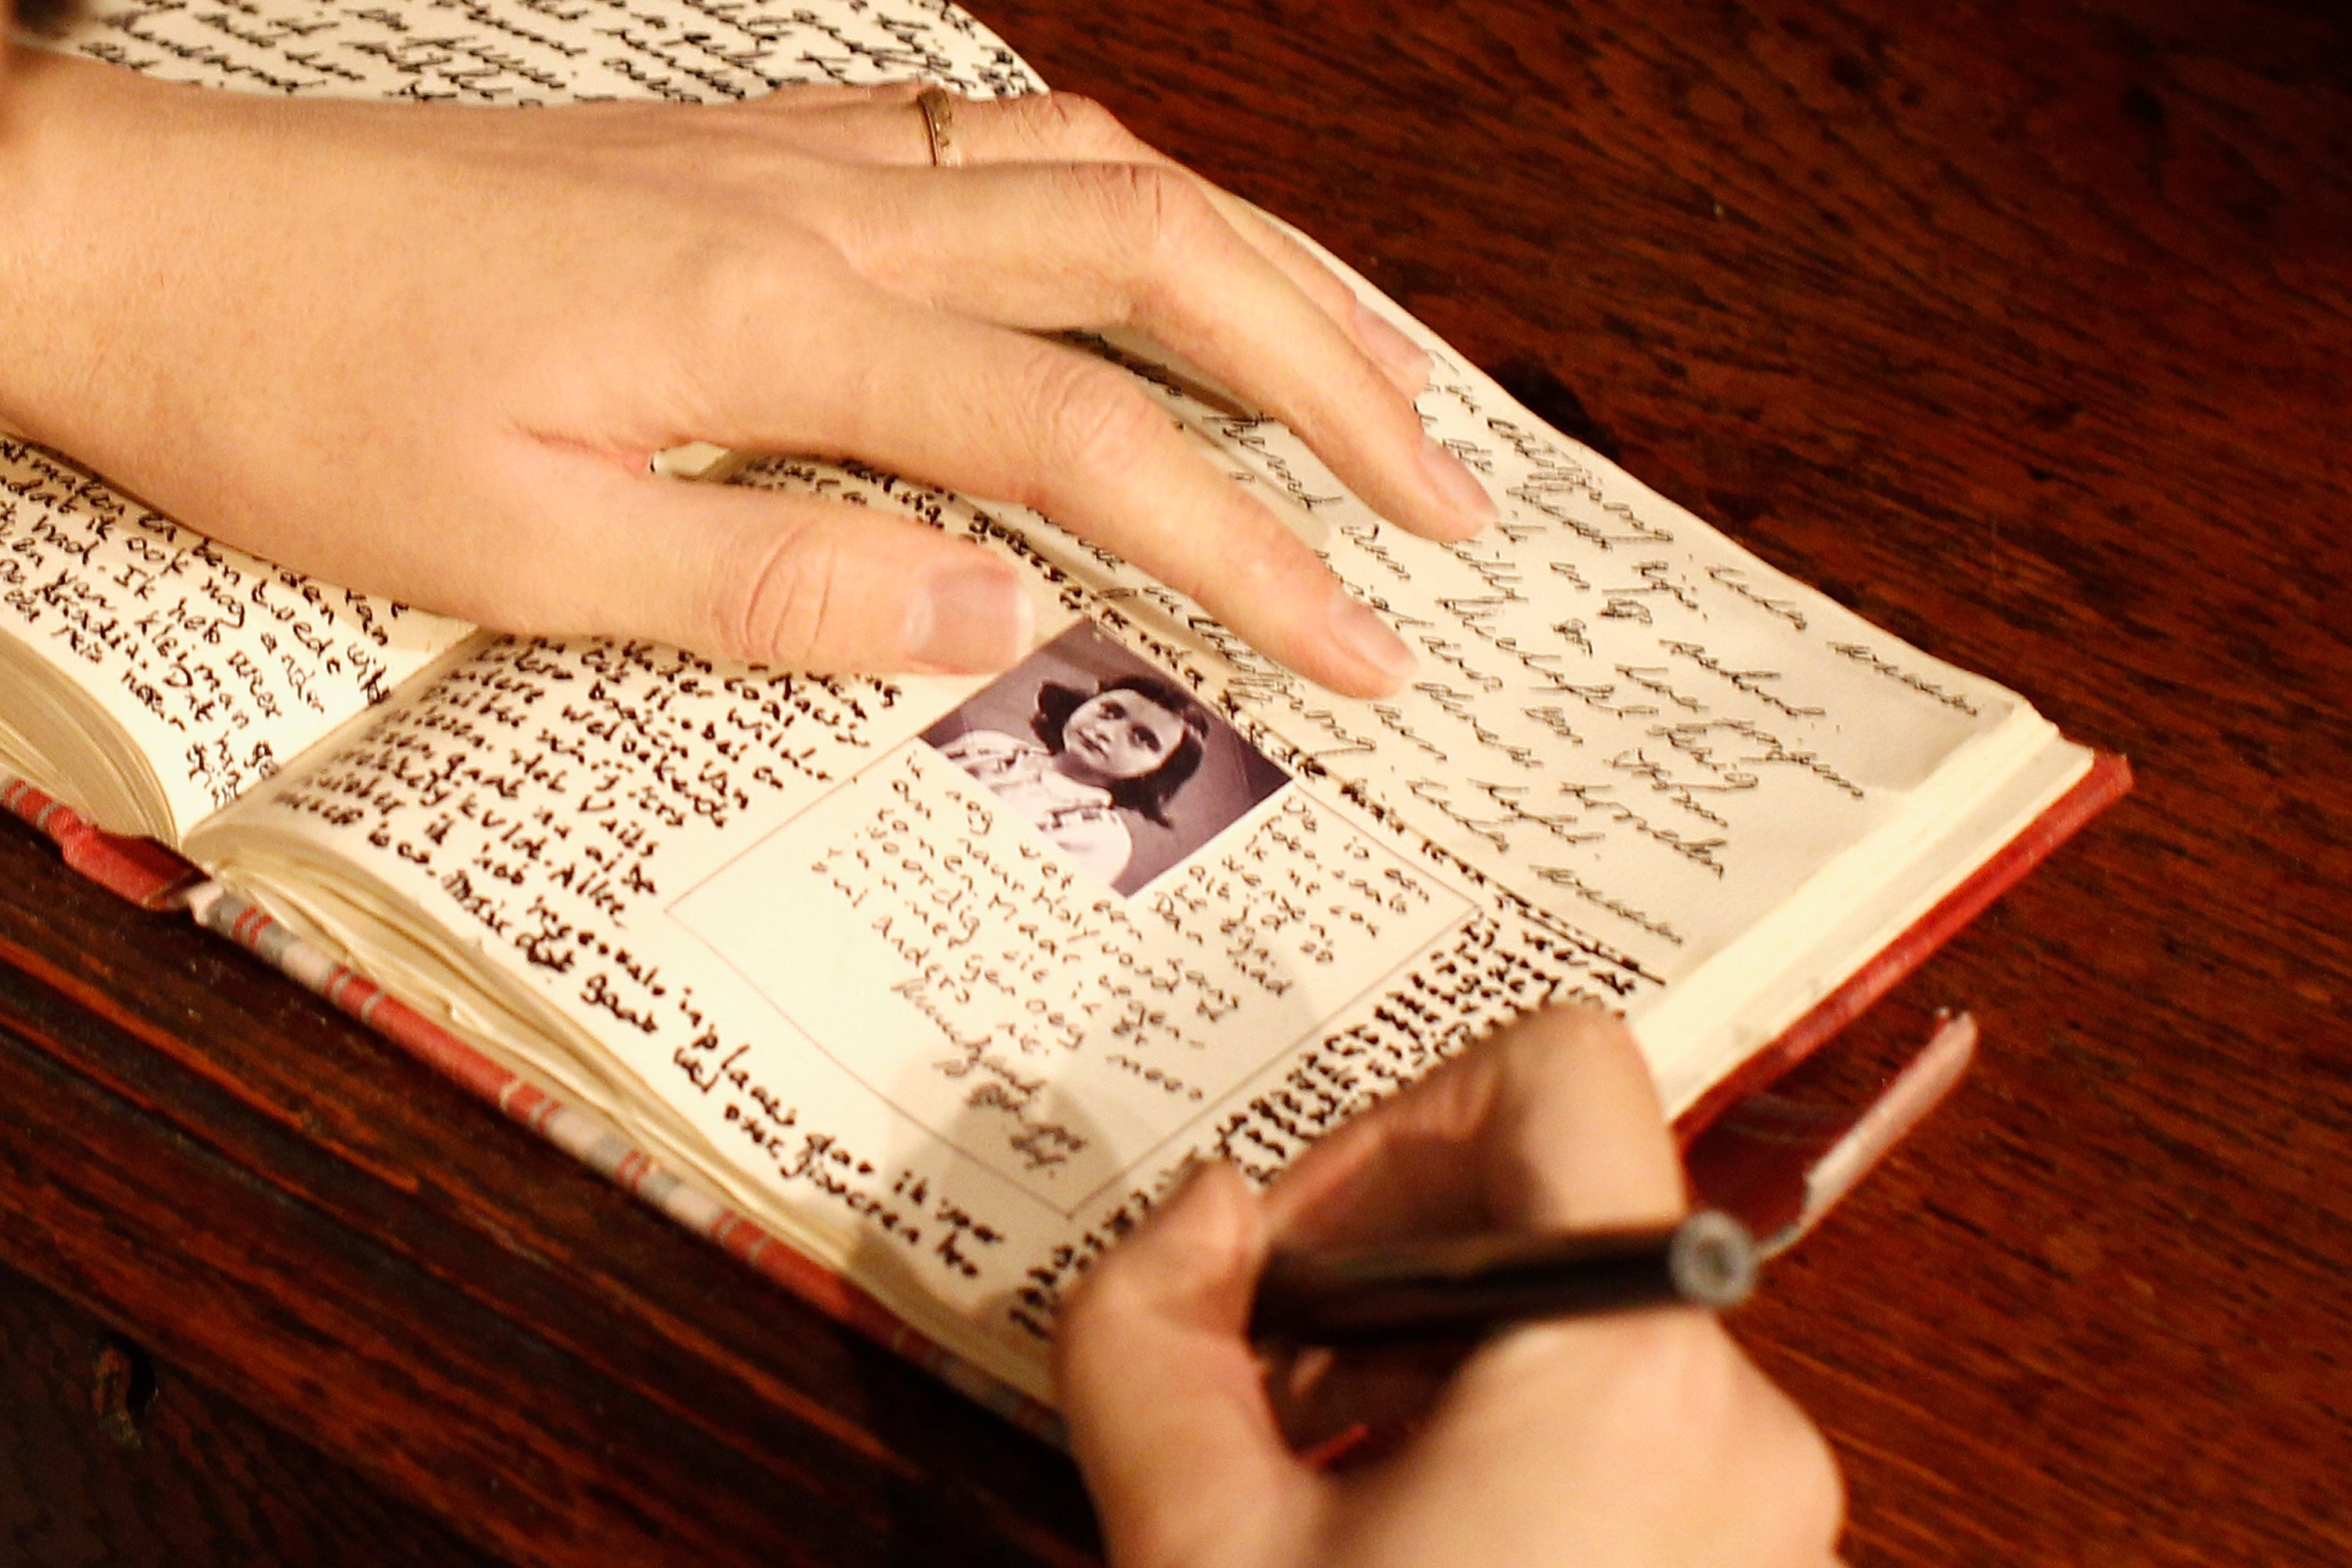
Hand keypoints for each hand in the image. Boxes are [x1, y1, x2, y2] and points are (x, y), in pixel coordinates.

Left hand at [0, 52, 1491, 693]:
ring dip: (1258, 270)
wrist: (143, 240)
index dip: (1253, 549)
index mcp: (778, 326)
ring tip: (1367, 372)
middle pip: (1158, 256)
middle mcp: (819, 211)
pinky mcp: (746, 149)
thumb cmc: (303, 400)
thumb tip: (1004, 617)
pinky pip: (991, 135)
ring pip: (1098, 170)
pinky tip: (1154, 254)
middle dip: (1334, 378)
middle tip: (1445, 493)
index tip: (1360, 648)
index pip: (1089, 441)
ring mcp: (790, 158)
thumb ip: (782, 583)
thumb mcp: (522, 556)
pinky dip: (1116, 196)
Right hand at [1056, 1007, 1844, 1567]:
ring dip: (1428, 1366)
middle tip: (1274, 1386)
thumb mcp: (1200, 1551)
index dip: (1397, 1119)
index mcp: (1631, 1367)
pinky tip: (1400, 1541)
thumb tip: (1194, 1221)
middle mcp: (1743, 1419)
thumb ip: (1147, 1337)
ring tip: (1323, 1488)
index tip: (1302, 1248)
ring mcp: (1767, 1505)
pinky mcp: (1752, 1562)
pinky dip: (1498, 1445)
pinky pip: (1625, 1427)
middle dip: (1385, 1264)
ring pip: (1575, 1321)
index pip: (1560, 1070)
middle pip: (1554, 1200)